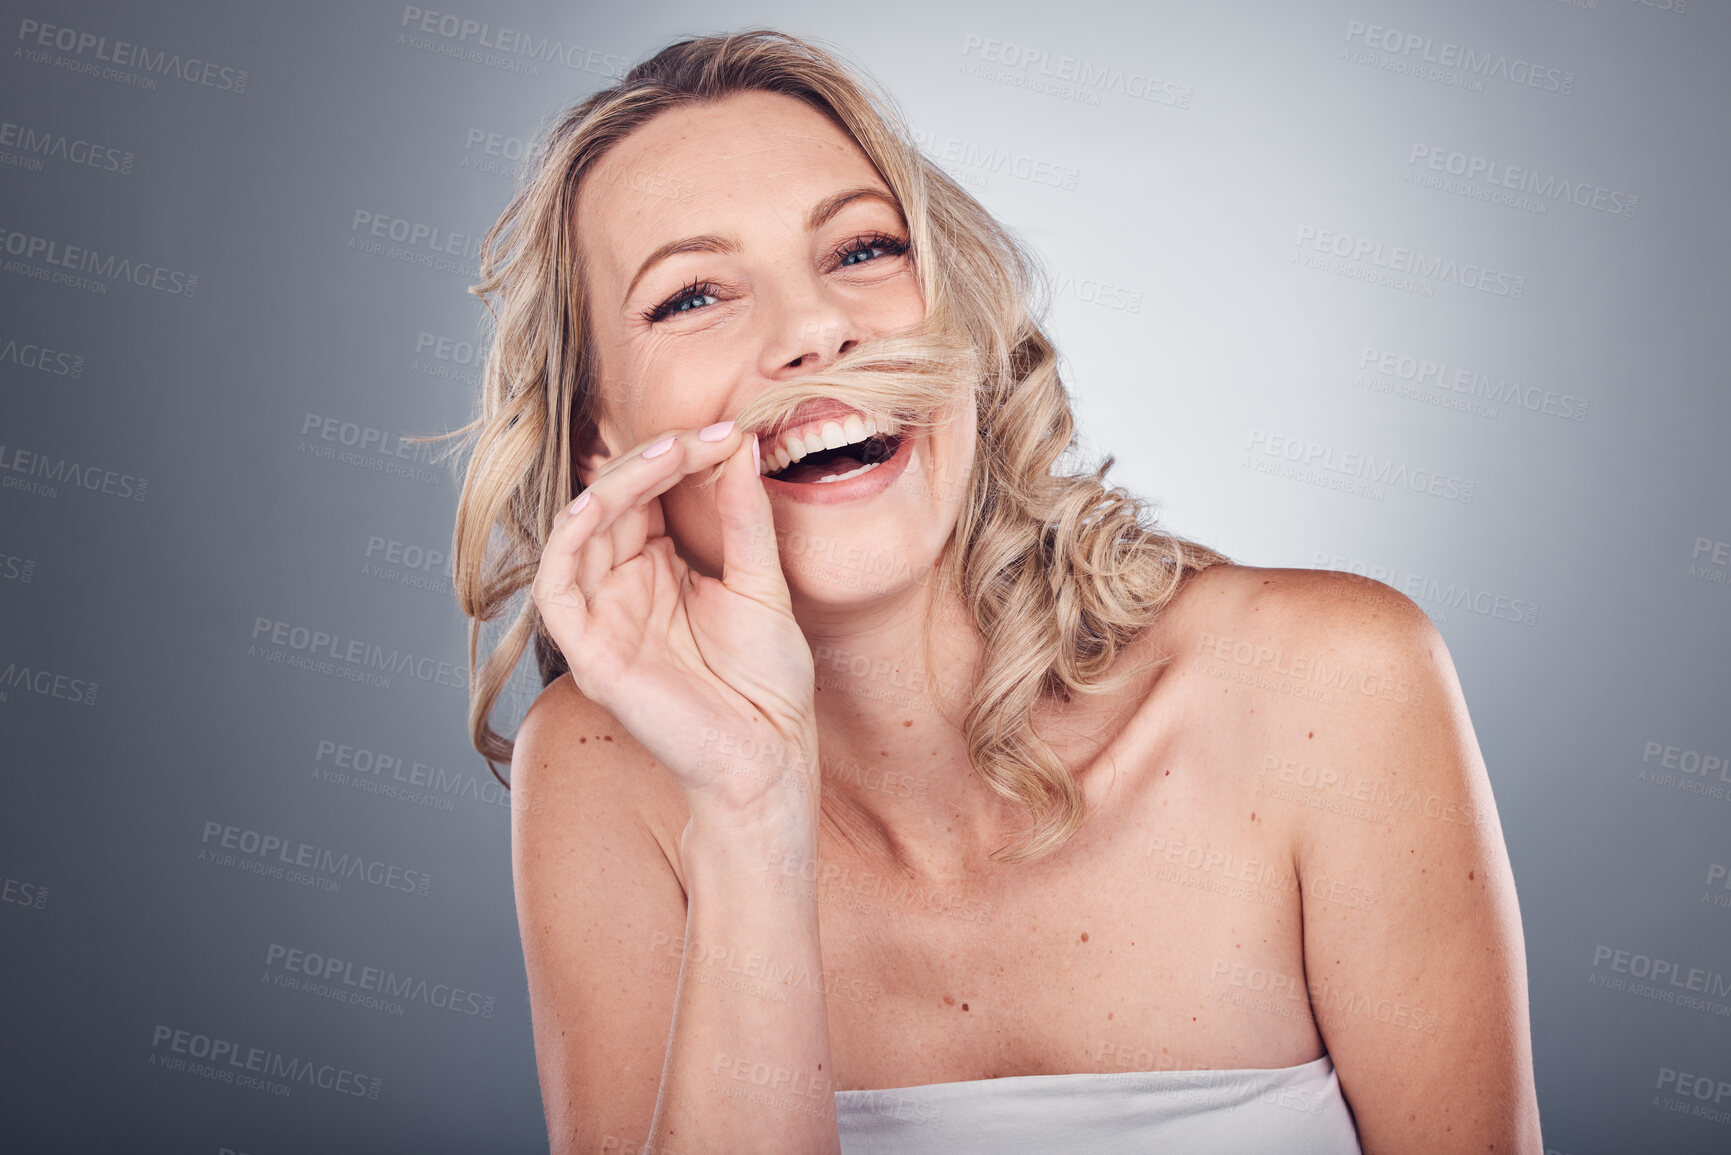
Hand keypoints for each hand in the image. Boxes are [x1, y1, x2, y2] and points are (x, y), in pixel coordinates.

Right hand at [532, 423, 817, 823]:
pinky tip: (600, 505)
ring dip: (617, 484)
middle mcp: (623, 588)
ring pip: (580, 531)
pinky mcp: (589, 653)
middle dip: (653, 461)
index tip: (729, 432)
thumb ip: (744, 517)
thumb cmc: (767, 682)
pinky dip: (568, 539)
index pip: (647, 494)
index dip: (679, 457)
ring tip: (670, 456)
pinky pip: (556, 587)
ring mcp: (603, 619)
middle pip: (611, 502)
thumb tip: (738, 443)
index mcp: (660, 570)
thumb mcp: (762, 582)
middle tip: (704, 438)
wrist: (770, 754)